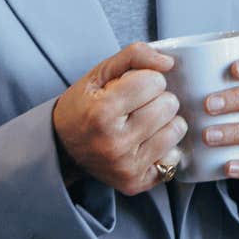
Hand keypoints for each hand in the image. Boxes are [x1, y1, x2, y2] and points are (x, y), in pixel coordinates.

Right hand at [53, 43, 186, 194]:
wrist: (62, 148)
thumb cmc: (84, 106)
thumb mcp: (99, 73)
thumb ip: (134, 55)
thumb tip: (168, 62)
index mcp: (102, 112)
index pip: (155, 81)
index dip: (146, 79)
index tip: (131, 87)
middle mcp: (115, 143)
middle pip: (169, 105)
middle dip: (157, 99)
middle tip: (136, 107)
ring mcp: (126, 166)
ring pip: (177, 129)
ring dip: (164, 122)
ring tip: (142, 123)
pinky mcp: (136, 182)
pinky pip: (174, 157)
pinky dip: (164, 147)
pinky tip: (144, 143)